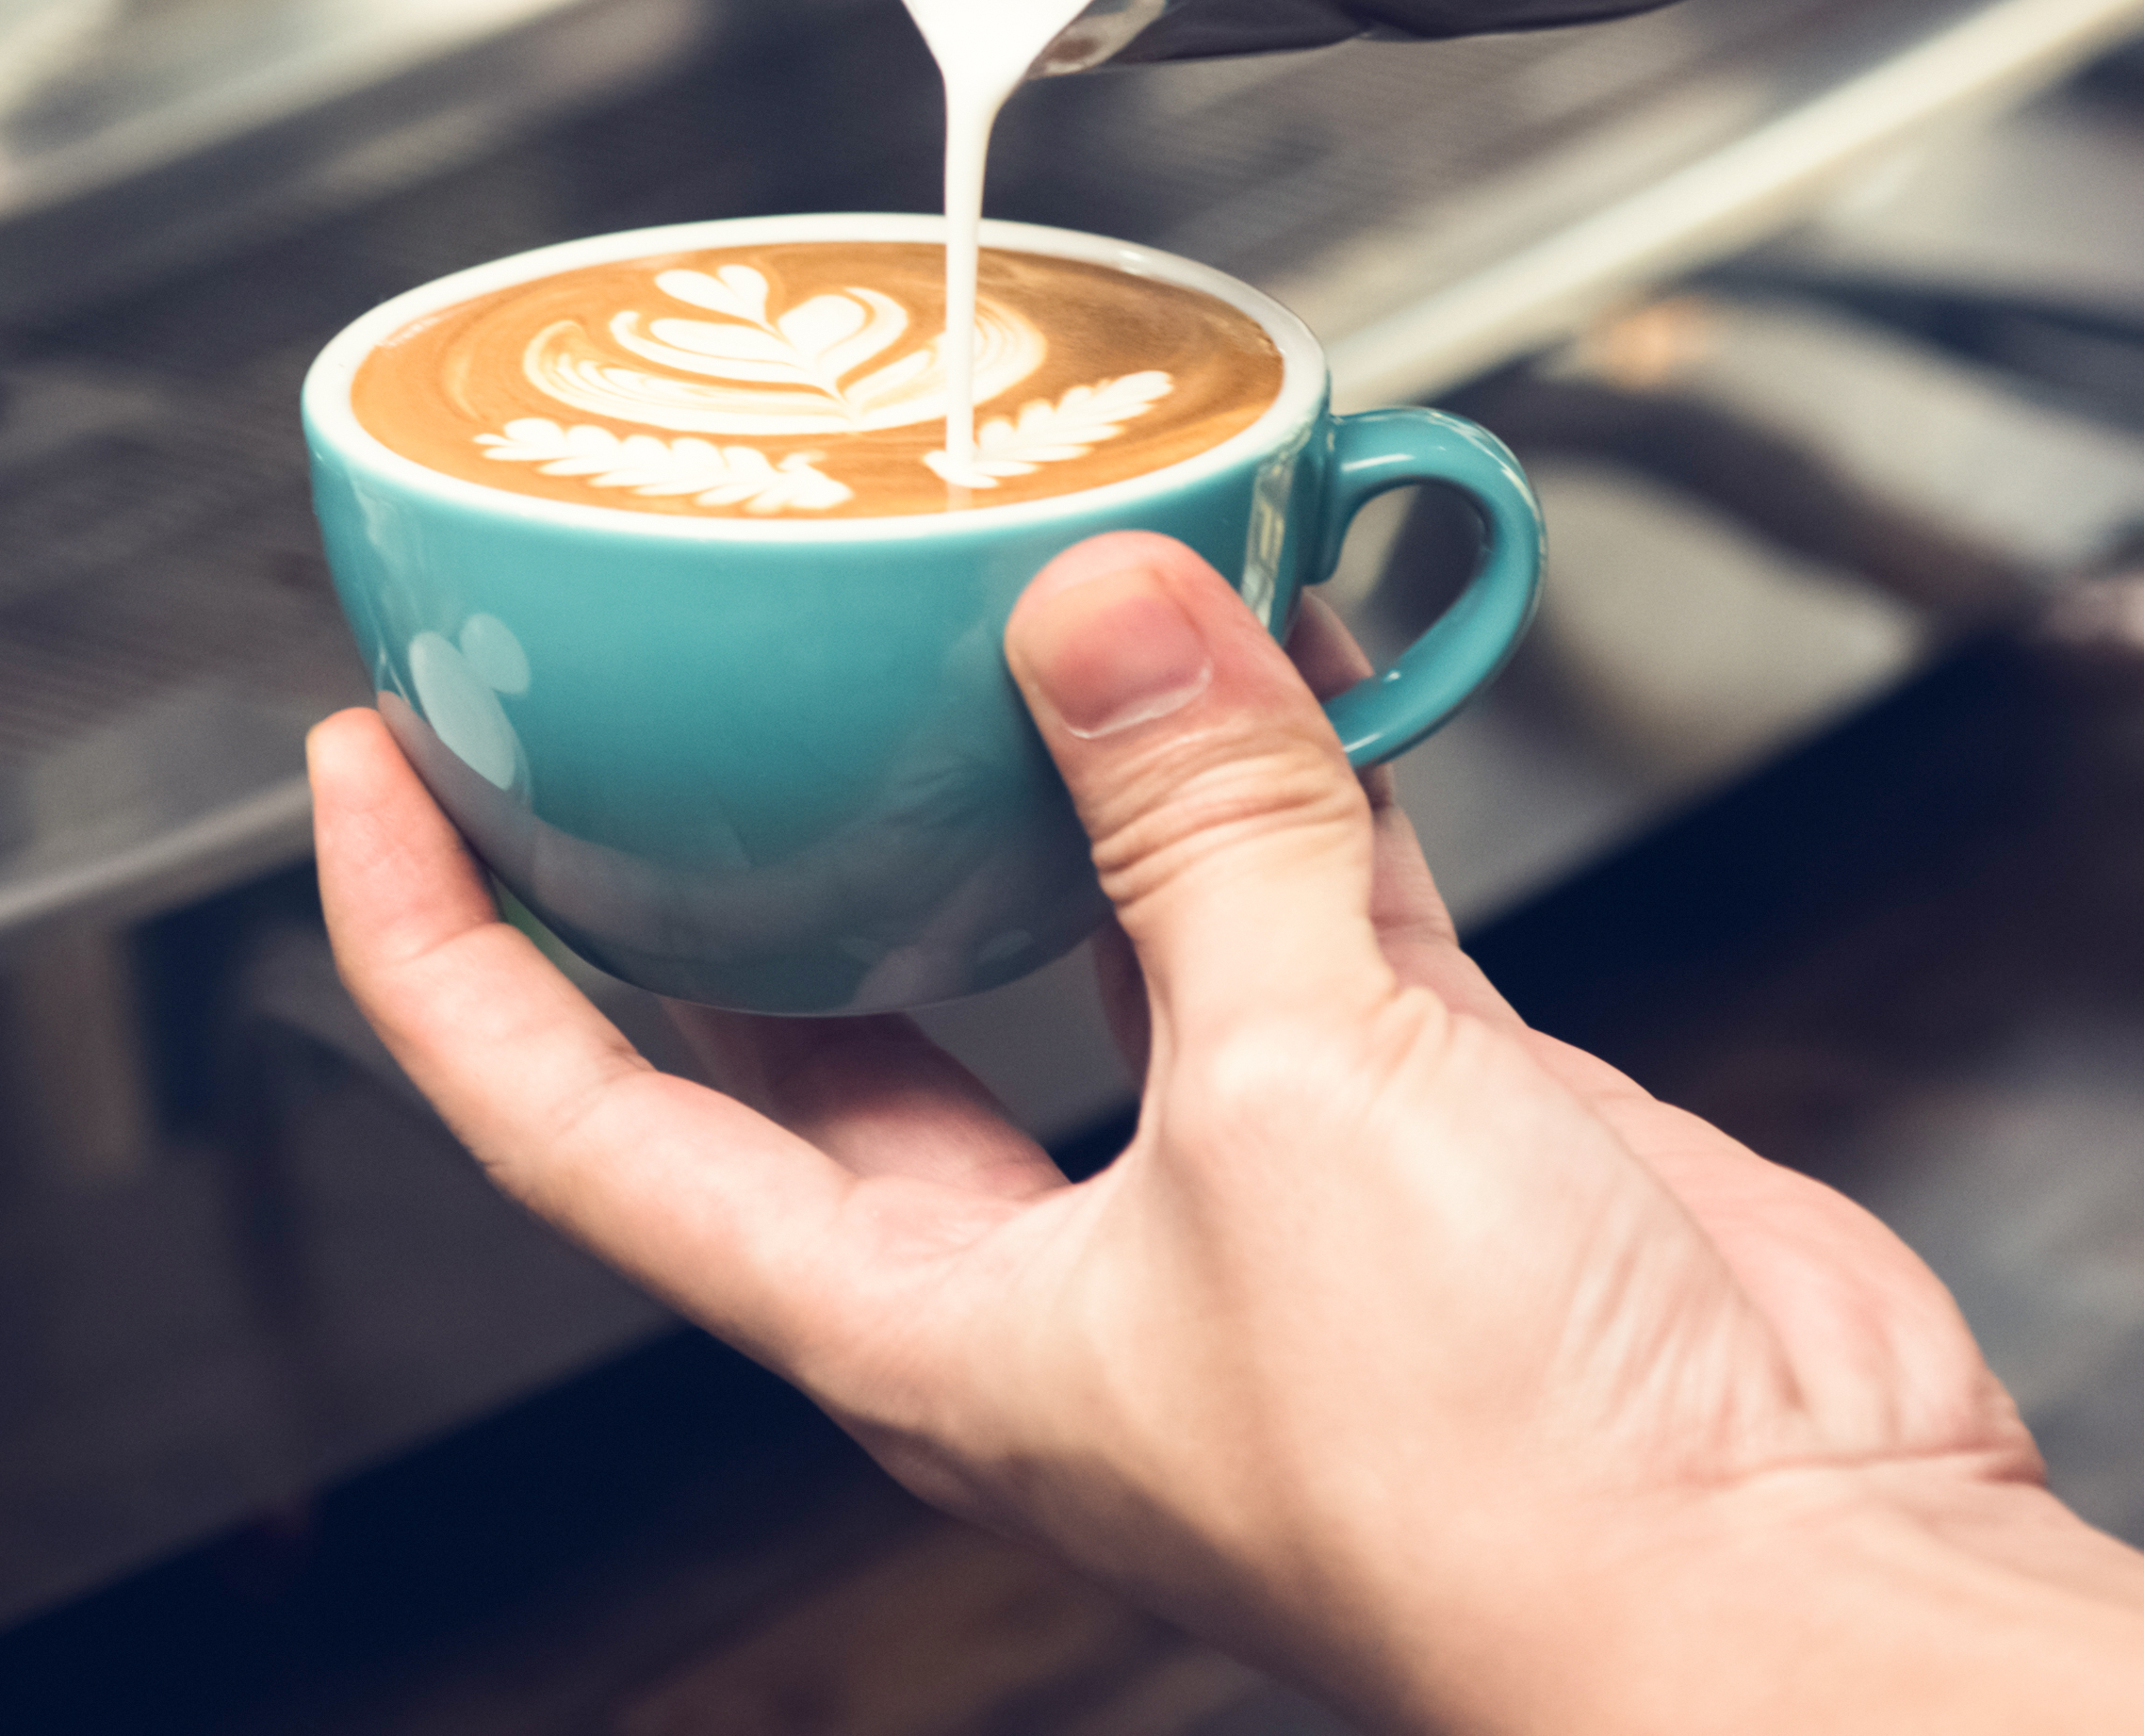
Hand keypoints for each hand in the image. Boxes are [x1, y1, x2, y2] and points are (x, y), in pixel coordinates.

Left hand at [309, 535, 2143, 1728]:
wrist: (1775, 1575)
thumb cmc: (1487, 1478)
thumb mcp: (1290, 1098)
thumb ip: (1197, 830)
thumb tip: (1098, 610)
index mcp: (920, 1320)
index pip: (585, 1125)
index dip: (447, 949)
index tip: (368, 766)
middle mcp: (1053, 1255)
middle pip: (818, 1012)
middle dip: (744, 832)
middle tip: (679, 636)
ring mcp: (1240, 1179)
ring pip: (1079, 923)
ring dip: (1047, 758)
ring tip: (991, 569)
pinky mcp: (1417, 1116)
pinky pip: (1306, 896)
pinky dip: (1295, 766)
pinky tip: (1282, 628)